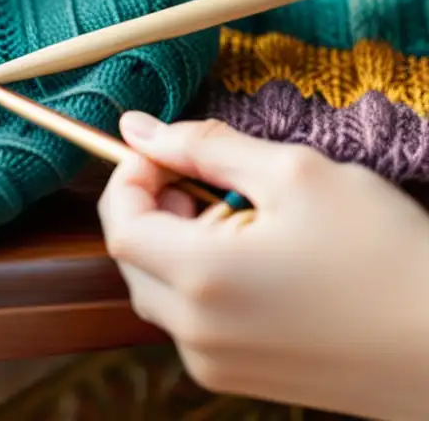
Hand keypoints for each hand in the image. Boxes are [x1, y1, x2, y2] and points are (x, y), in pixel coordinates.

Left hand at [99, 113, 428, 419]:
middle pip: (132, 256)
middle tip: (212, 182)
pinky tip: (261, 263)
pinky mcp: (237, 378)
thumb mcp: (295, 174)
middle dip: (156, 208)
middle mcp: (194, 332)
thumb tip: (137, 128)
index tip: (162, 152)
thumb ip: (204, 147)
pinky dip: (201, 281)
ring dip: (180, 244)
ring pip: (157, 288)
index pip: (119, 223)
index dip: (130, 177)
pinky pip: (189, 320)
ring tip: (248, 221)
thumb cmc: (387, 254)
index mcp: (201, 278)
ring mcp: (213, 363)